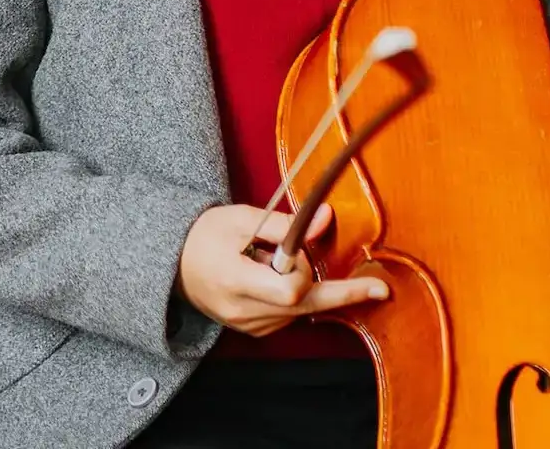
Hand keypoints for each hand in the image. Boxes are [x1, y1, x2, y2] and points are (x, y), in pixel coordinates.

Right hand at [175, 204, 387, 337]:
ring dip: (300, 285)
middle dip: (341, 293)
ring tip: (268, 262)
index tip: (300, 250)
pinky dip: (291, 296)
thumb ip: (284, 225)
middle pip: (305, 306)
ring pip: (299, 310)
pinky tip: (270, 279)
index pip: (290, 290)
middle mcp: (243, 311)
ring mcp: (248, 325)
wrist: (170, 263)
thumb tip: (325, 219)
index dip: (302, 268)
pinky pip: (289, 315)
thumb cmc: (202, 235)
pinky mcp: (254, 330)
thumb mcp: (239, 219)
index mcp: (236, 281)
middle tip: (379, 290)